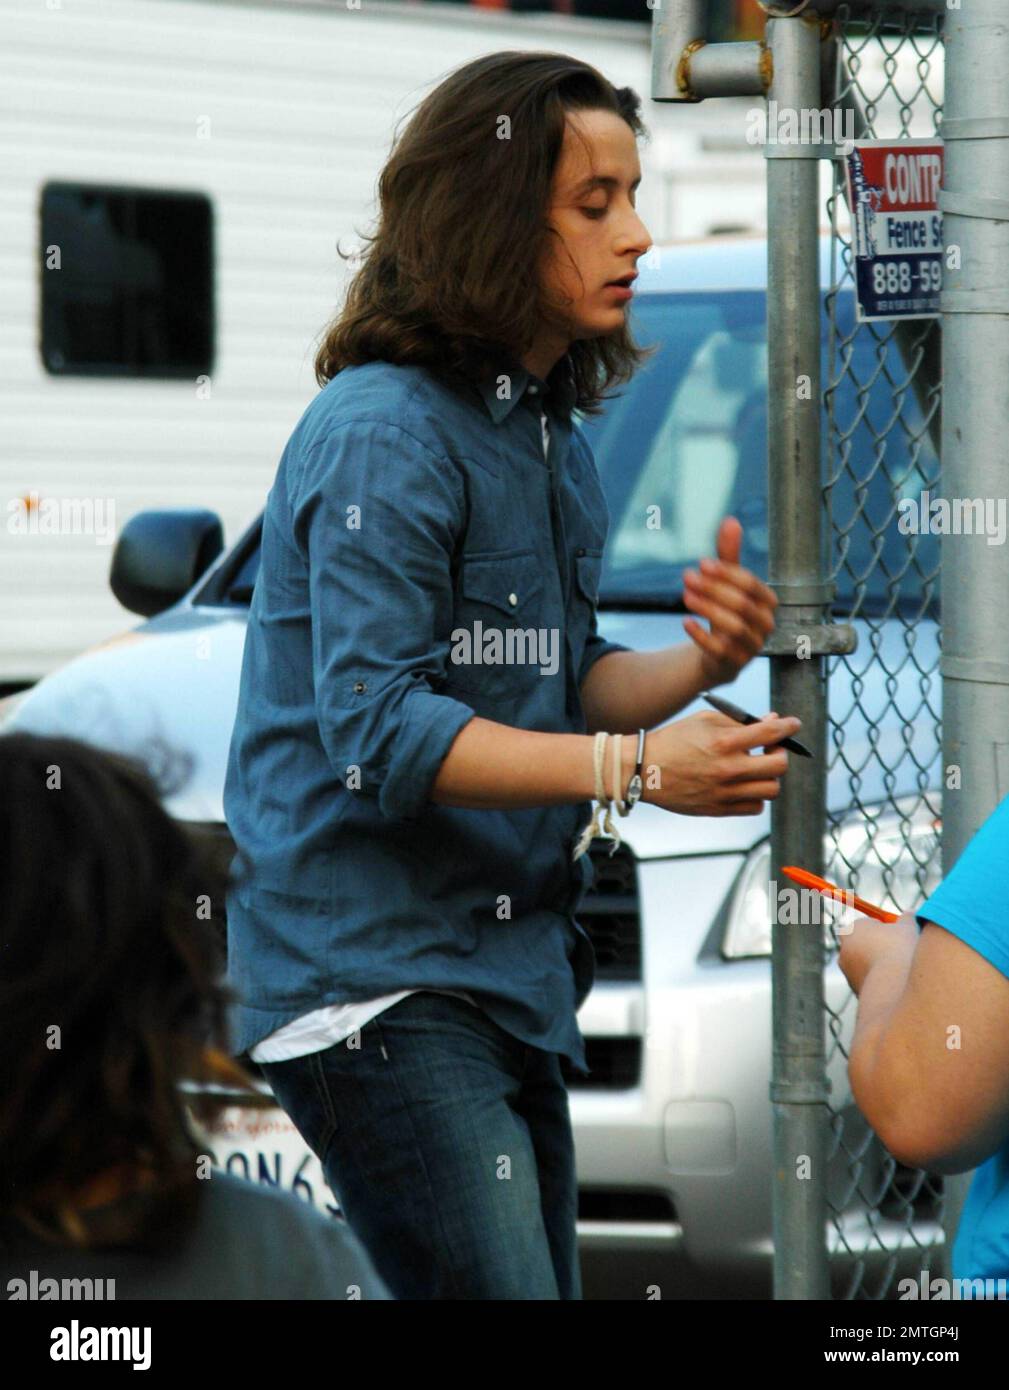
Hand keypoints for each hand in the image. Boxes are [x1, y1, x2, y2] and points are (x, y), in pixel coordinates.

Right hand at [641, 709, 800, 817]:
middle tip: (771, 748)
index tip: (793, 725)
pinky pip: (754, 807)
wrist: (644, 769)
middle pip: (779, 765)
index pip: (771, 733)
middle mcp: (727, 769)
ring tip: (758, 768)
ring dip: (770, 776)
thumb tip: (771, 721)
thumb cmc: (673, 740)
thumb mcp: (704, 720)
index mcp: (724, 742)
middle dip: (780, 752)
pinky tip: (745, 784)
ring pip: (771, 789)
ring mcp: (724, 792)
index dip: (788, 726)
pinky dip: (756, 796)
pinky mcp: (718, 809)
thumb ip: (739, 721)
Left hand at [683, 516, 777, 687]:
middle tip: (687, 577)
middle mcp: (765, 625)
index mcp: (768, 602)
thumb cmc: (726, 611)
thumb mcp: (726, 584)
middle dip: (713, 589)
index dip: (727, 573)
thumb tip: (730, 520)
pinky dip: (701, 636)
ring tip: (685, 596)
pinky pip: (720, 651)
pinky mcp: (734, 664)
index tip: (702, 564)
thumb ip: (729, 555)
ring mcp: (752, 646)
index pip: (751, 585)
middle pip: (742, 604)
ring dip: (708, 609)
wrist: (718, 656)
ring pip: (733, 627)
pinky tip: (685, 621)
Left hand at [838, 911, 919, 995]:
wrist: (892, 985)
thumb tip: (910, 913)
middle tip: (901, 949)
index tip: (899, 932)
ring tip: (901, 968)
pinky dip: (881, 981)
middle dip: (879, 946)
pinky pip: (871, 981)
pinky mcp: (856, 990)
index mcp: (852, 930)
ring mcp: (848, 972)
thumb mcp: (908, 927)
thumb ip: (907, 918)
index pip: (866, 925)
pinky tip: (895, 983)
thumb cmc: (900, 950)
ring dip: (880, 965)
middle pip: (863, 944)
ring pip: (867, 964)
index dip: (884, 928)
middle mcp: (845, 950)